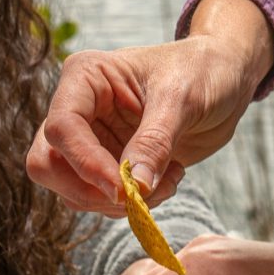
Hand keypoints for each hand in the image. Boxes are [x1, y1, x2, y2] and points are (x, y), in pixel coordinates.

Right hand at [26, 0, 273, 214]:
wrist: (226, 78)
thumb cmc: (203, 71)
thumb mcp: (183, 99)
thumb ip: (155, 142)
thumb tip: (133, 188)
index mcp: (85, 77)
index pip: (61, 127)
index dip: (86, 164)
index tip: (124, 190)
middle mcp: (78, 109)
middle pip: (47, 164)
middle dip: (91, 190)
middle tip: (140, 195)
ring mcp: (90, 139)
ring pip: (72, 190)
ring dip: (118, 201)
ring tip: (168, 181)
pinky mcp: (107, 163)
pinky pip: (100, 198)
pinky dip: (132, 203)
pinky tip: (167, 181)